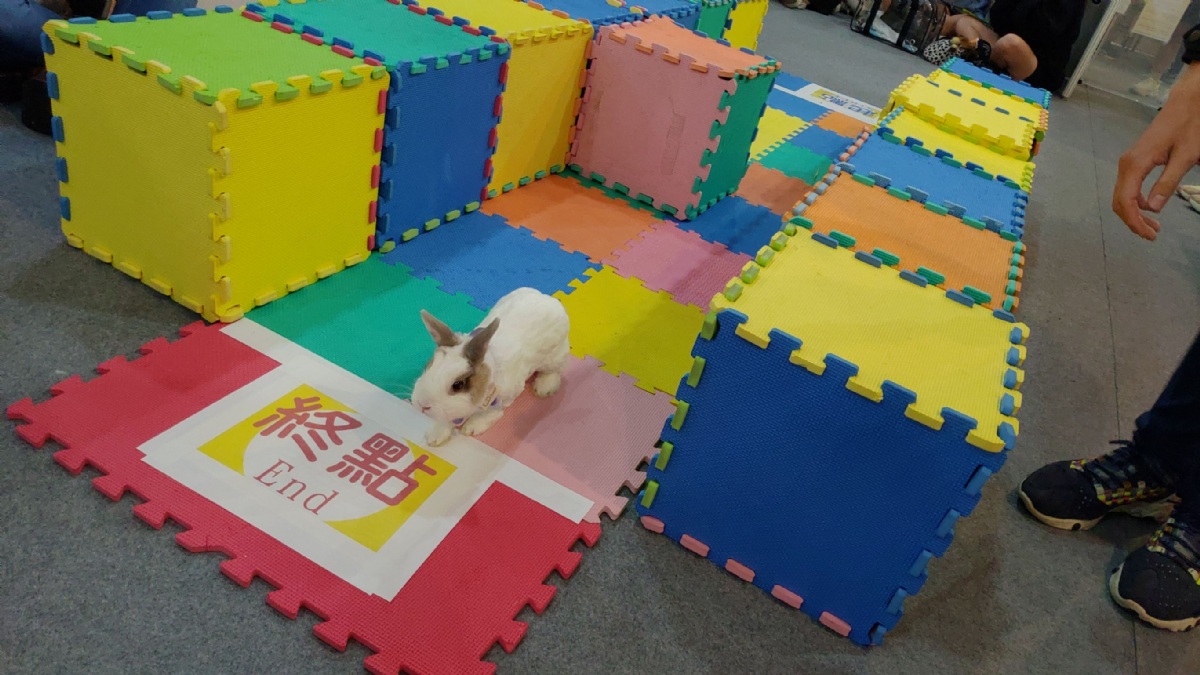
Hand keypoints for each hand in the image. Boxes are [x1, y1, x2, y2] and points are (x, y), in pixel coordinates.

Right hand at [1113, 63, 1199, 239]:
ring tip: (1154, 225)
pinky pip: (1128, 188)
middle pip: (1119, 202)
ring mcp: (1128, 163)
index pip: (1126, 201)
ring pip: (1122, 196)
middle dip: (1133, 221)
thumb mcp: (1185, 157)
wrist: (1187, 102)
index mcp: (1135, 164)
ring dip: (1134, 213)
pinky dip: (1136, 202)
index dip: (1135, 222)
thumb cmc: (1189, 126)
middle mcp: (1126, 165)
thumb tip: (1153, 209)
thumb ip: (1168, 182)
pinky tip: (1151, 207)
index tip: (1150, 236)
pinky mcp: (1134, 162)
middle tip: (1153, 235)